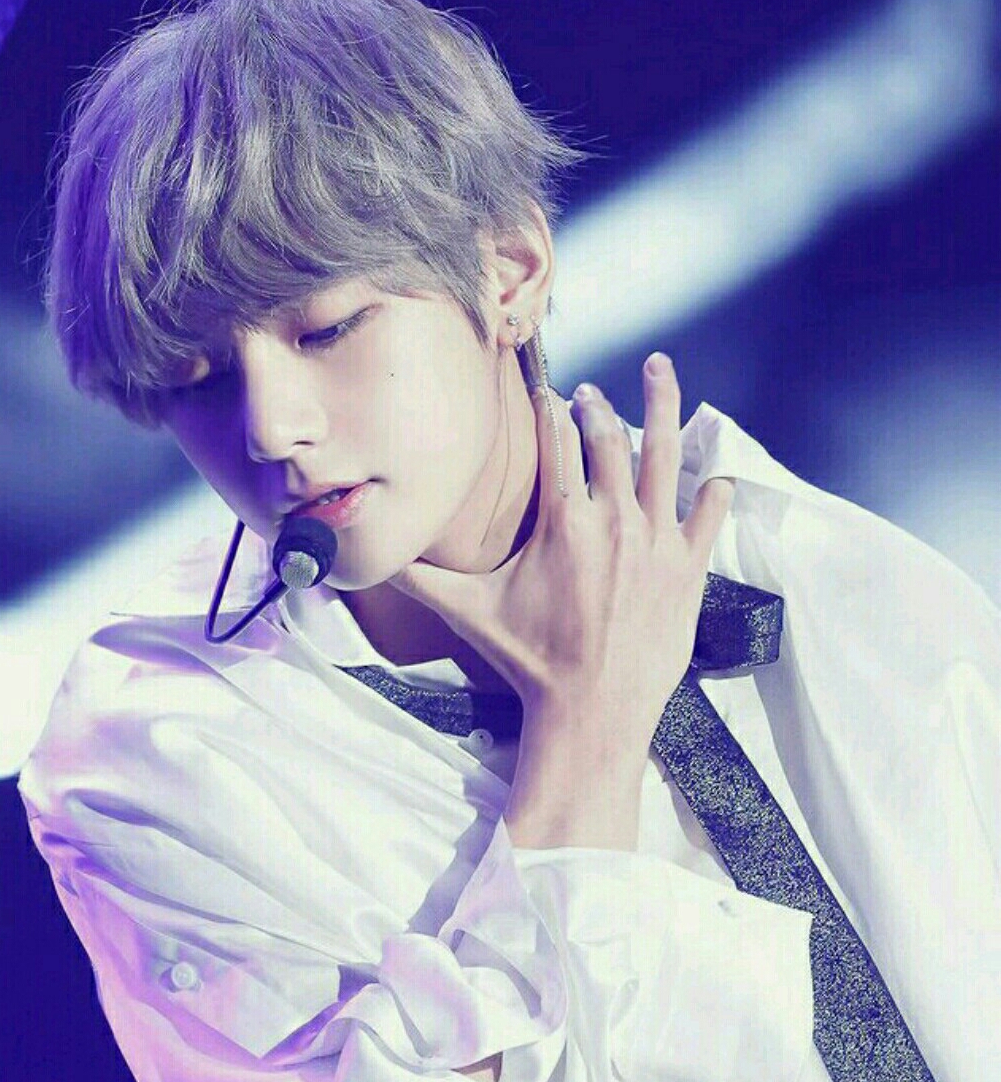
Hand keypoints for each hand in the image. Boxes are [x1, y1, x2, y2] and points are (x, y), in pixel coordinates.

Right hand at [390, 354, 734, 768]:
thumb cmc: (531, 662)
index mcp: (563, 521)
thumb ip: (420, 580)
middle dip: (597, 406)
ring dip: (662, 405)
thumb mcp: (470, 615)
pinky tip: (713, 464)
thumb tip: (368, 564)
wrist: (594, 711)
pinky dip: (713, 483)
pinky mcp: (688, 567)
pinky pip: (710, 510)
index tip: (547, 388)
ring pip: (664, 454)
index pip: (556, 440)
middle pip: (608, 436)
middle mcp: (614, 519)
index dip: (549, 407)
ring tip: (661, 369)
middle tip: (590, 394)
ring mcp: (658, 540)